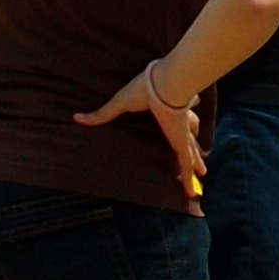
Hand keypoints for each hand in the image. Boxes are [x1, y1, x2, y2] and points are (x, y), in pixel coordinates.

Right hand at [77, 65, 204, 198]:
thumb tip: (77, 117)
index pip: (179, 115)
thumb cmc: (144, 90)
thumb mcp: (120, 103)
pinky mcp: (181, 144)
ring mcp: (182, 134)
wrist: (164, 87)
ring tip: (201, 171)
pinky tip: (191, 193)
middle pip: (190, 134)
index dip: (184, 117)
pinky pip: (185, 165)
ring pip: (192, 151)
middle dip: (194, 144)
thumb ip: (103, 114)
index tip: (186, 118)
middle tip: (199, 154)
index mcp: (169, 108)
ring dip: (196, 161)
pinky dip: (188, 179)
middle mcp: (180, 121)